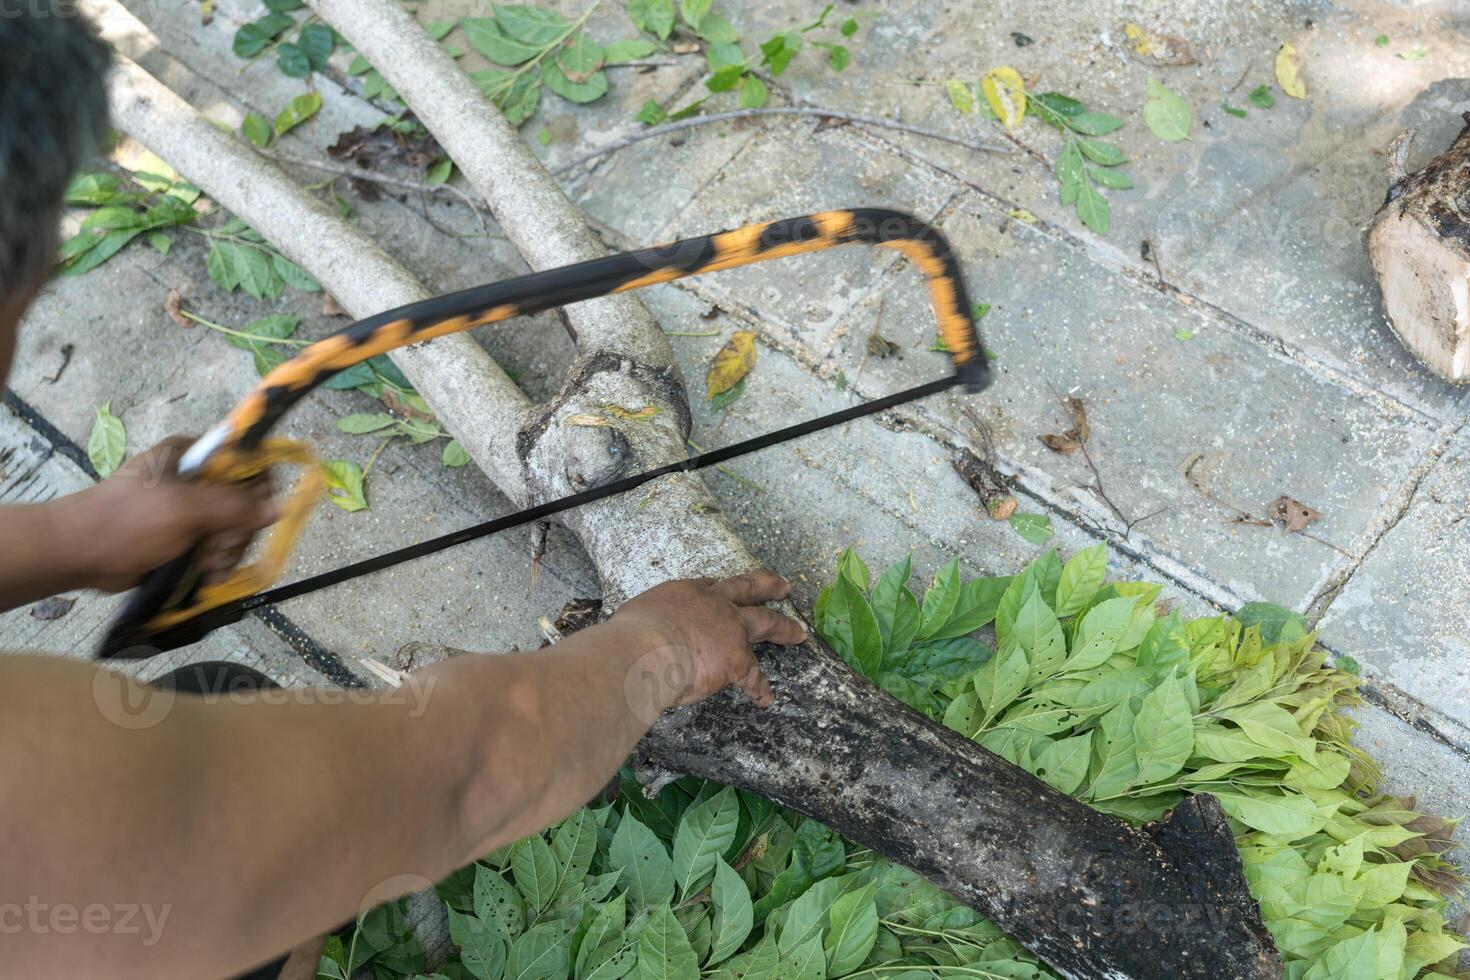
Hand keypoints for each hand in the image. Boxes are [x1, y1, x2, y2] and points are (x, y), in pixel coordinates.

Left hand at [56, 437, 278, 591]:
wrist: (77, 553)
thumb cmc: (126, 522)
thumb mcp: (183, 509)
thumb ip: (233, 506)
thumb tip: (279, 508)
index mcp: (192, 455)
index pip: (247, 461)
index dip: (258, 489)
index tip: (253, 517)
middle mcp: (195, 478)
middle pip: (245, 501)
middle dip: (237, 532)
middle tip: (218, 553)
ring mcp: (190, 508)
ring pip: (234, 528)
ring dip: (227, 552)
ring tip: (207, 569)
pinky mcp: (184, 535)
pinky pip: (217, 546)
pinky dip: (216, 562)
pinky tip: (206, 575)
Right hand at [611, 571, 807, 709]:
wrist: (644, 650)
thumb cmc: (629, 636)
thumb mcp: (633, 618)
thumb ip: (641, 626)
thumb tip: (628, 638)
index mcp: (685, 594)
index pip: (711, 586)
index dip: (723, 588)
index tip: (729, 589)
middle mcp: (713, 604)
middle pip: (747, 588)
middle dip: (767, 586)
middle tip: (784, 586)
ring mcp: (729, 629)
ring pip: (766, 622)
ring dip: (784, 628)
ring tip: (799, 633)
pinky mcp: (736, 659)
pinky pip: (753, 677)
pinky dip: (759, 688)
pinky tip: (766, 698)